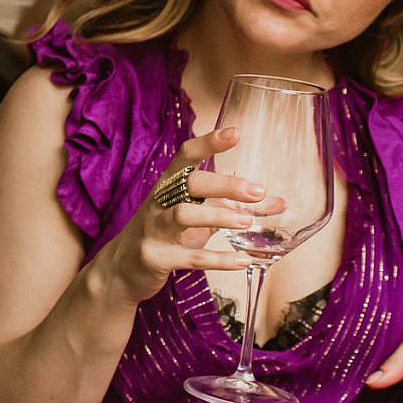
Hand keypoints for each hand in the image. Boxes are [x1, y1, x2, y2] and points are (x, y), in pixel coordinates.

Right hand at [92, 128, 272, 305]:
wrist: (122, 269)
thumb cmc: (165, 235)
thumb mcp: (197, 217)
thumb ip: (234, 209)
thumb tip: (279, 203)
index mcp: (168, 186)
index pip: (185, 156)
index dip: (208, 143)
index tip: (235, 133)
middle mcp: (158, 202)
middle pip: (188, 183)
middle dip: (224, 184)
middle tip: (257, 191)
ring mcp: (153, 229)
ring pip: (183, 215)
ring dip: (218, 217)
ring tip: (247, 222)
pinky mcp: (155, 257)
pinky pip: (189, 257)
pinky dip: (218, 259)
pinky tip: (243, 261)